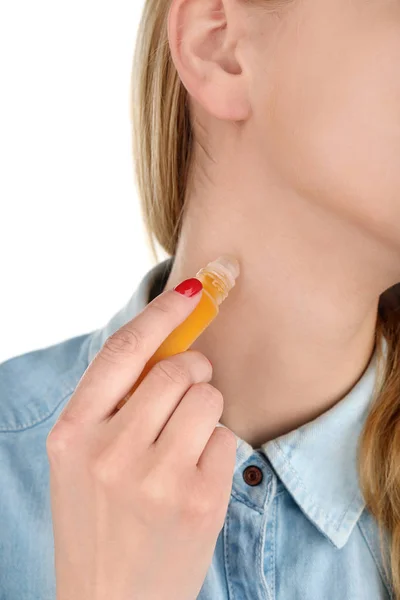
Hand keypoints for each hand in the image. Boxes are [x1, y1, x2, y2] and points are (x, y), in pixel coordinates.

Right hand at [46, 281, 236, 599]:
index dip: (163, 312)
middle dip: (194, 373)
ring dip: (207, 411)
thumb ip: (115, 404)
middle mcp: (109, 451)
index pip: (124, 350)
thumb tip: (171, 343)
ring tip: (185, 446)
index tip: (195, 289)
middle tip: (189, 393)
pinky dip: (217, 450)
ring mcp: (154, 478)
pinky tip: (195, 481)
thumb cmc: (100, 522)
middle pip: (178, 370)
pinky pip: (226, 438)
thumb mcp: (83, 460)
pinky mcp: (197, 501)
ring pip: (209, 398)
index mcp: (72, 433)